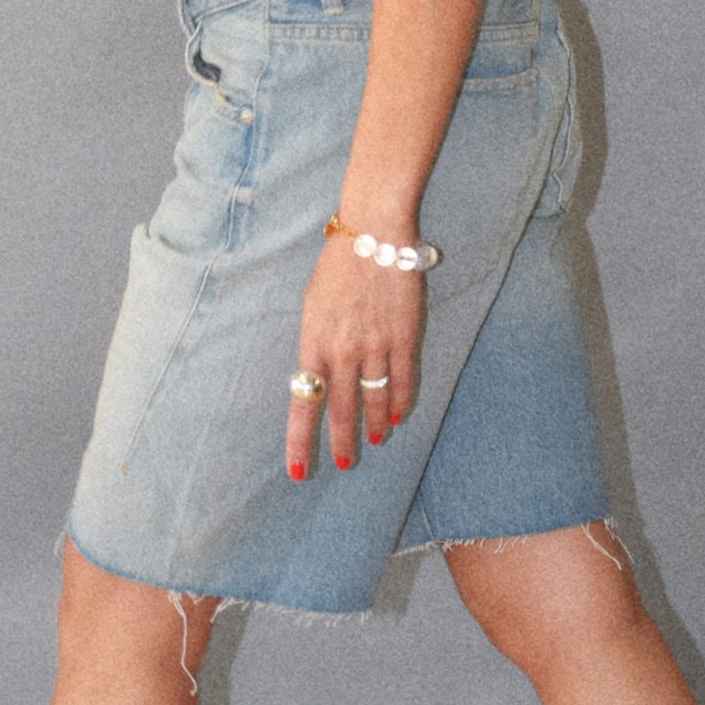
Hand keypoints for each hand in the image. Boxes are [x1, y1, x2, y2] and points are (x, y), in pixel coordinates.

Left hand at [285, 233, 424, 477]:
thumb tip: (316, 376)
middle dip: (341, 441)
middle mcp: (343, 350)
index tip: (299, 471)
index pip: (304, 403)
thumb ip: (315, 342)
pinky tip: (398, 415)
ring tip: (375, 439)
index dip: (300, 441)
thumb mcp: (311, 303)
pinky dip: (400, 402)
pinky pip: (402, 381)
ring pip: (374, 401)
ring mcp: (376, 345)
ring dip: (374, 425)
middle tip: (344, 462)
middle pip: (341, 410)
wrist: (374, 232)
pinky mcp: (404, 337)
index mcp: (314, 341)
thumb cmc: (337, 265)